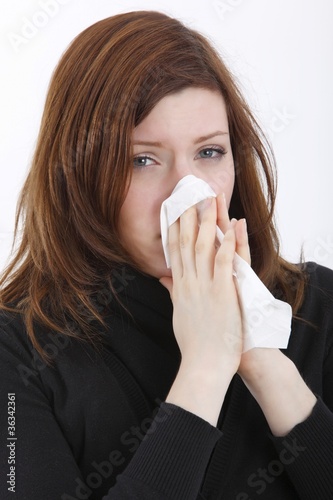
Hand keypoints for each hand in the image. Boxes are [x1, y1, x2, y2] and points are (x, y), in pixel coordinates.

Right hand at [160, 195, 244, 375]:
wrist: (203, 365)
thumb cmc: (193, 342)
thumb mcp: (179, 313)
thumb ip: (172, 292)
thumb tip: (163, 278)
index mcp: (179, 286)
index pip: (174, 250)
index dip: (174, 227)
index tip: (174, 209)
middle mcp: (189, 282)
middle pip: (187, 242)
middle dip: (187, 216)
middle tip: (189, 194)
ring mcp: (204, 286)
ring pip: (204, 247)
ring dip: (207, 222)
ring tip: (209, 201)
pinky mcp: (222, 293)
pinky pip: (224, 263)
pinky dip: (227, 244)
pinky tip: (230, 227)